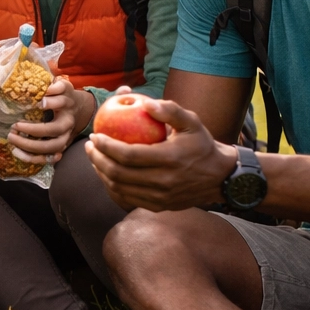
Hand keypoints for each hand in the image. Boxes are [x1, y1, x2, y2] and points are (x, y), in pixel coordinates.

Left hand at [7, 75, 96, 165]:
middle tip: (15, 125)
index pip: (61, 103)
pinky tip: (16, 151)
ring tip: (12, 138)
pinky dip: (31, 158)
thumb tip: (46, 89)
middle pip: (54, 130)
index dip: (51, 103)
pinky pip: (46, 158)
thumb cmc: (64, 97)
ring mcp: (64, 139)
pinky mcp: (58, 149)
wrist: (77, 111)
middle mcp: (67, 125)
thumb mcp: (63, 87)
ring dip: (30, 146)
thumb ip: (56, 86)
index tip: (39, 103)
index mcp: (67, 106)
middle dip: (34, 130)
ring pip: (51, 148)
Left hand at [84, 98, 237, 210]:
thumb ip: (170, 110)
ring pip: (119, 188)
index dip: (106, 146)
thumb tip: (145, 102)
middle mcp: (163, 182)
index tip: (95, 135)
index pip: (128, 155)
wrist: (220, 177)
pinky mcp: (158, 206)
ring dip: (101, 173)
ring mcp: (160, 198)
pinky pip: (127, 198)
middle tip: (89, 146)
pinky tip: (106, 173)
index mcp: (169, 159)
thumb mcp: (192, 122)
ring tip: (94, 157)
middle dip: (97, 159)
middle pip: (118, 174)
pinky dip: (112, 187)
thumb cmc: (201, 144)